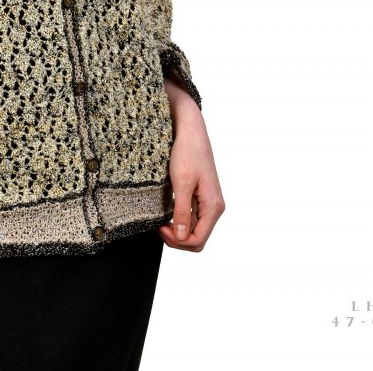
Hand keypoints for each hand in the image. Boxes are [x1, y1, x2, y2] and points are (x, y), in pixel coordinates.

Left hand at [156, 77, 224, 251]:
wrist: (190, 131)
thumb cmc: (187, 152)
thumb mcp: (182, 182)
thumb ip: (182, 211)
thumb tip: (180, 237)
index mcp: (213, 206)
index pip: (198, 240)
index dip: (177, 241)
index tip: (160, 228)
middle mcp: (214, 207)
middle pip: (197, 238)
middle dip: (177, 239)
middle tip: (158, 227)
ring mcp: (208, 202)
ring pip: (194, 229)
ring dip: (177, 230)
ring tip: (160, 220)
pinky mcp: (201, 196)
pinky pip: (192, 217)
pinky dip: (179, 220)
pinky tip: (166, 213)